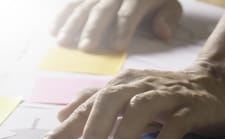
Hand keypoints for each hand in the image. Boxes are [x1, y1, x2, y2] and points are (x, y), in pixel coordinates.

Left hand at [36, 65, 224, 138]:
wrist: (215, 83)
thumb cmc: (165, 95)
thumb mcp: (128, 95)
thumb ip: (96, 103)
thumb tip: (63, 115)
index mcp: (123, 84)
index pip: (88, 104)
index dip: (66, 126)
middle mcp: (141, 86)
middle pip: (110, 100)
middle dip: (95, 128)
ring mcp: (167, 95)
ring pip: (140, 108)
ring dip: (124, 136)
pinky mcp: (191, 108)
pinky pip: (174, 126)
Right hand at [52, 0, 181, 51]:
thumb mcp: (170, 3)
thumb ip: (168, 17)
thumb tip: (162, 33)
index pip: (129, 13)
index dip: (123, 29)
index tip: (118, 47)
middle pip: (103, 10)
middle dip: (94, 29)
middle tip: (87, 47)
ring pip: (84, 7)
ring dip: (72, 24)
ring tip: (64, 42)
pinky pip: (72, 4)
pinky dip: (61, 16)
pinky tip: (54, 30)